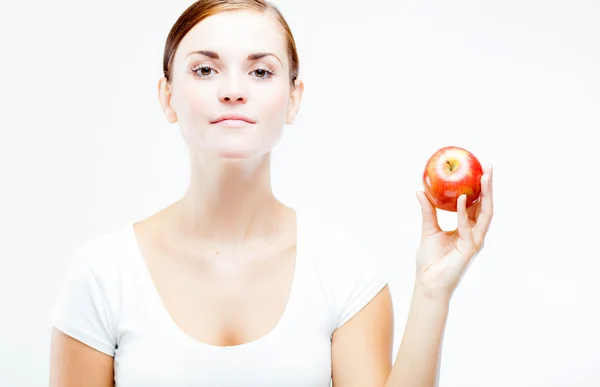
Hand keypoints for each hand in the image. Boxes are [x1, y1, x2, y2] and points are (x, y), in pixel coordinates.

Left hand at [413, 164, 493, 301]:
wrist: (427, 283)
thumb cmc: (430, 261)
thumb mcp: (428, 229)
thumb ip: (428, 210)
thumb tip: (420, 190)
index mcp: (467, 228)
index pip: (477, 204)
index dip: (480, 187)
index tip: (479, 168)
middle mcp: (474, 233)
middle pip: (486, 206)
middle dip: (489, 186)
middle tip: (488, 166)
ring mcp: (474, 241)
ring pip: (486, 215)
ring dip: (485, 195)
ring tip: (484, 177)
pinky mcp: (470, 249)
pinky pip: (469, 227)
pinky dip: (464, 212)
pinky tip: (461, 198)